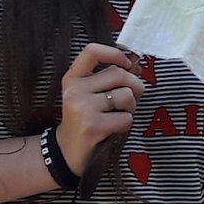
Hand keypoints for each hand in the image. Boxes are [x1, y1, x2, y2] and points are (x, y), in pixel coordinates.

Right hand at [57, 43, 144, 177]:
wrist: (67, 151)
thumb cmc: (85, 119)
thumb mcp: (88, 94)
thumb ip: (108, 78)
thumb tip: (136, 65)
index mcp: (73, 78)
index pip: (92, 51)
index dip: (114, 53)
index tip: (127, 64)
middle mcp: (74, 90)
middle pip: (119, 74)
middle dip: (135, 86)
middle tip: (132, 99)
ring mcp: (82, 108)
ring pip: (126, 95)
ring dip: (131, 107)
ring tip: (120, 114)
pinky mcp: (92, 126)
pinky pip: (126, 118)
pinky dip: (126, 124)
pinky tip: (114, 129)